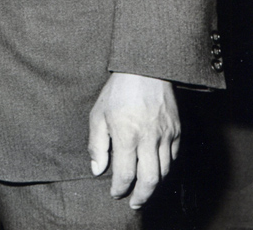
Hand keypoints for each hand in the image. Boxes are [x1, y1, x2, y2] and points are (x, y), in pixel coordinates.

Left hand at [88, 72, 179, 207]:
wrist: (144, 69)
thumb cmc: (117, 91)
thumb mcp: (98, 114)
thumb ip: (97, 144)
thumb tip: (97, 170)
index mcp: (127, 134)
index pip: (126, 174)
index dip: (120, 188)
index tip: (115, 193)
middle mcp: (149, 138)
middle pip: (149, 180)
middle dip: (141, 197)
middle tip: (134, 203)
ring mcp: (166, 135)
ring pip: (164, 172)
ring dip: (153, 185)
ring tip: (144, 189)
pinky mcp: (177, 131)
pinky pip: (173, 157)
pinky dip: (165, 168)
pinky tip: (155, 169)